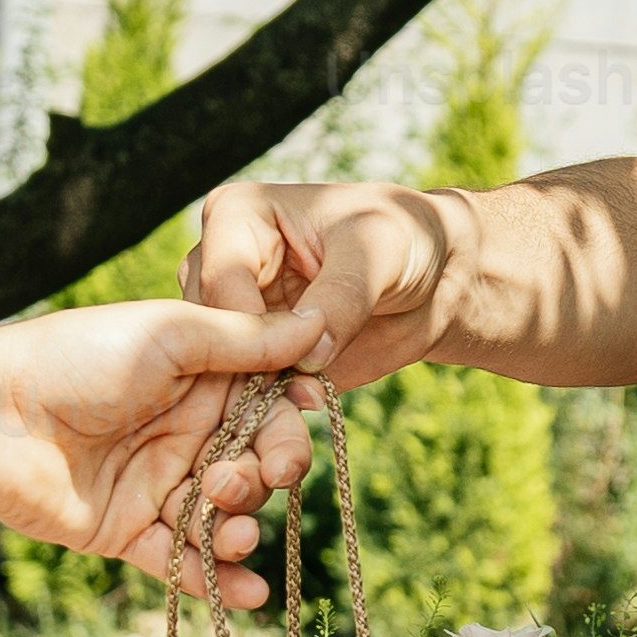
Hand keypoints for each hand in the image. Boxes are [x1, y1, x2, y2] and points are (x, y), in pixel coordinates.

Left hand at [0, 296, 325, 603]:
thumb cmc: (76, 359)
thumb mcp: (168, 336)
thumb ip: (245, 341)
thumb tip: (319, 322)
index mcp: (198, 382)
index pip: (267, 408)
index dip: (291, 420)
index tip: (311, 414)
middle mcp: (184, 434)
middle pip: (253, 467)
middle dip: (263, 478)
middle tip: (242, 481)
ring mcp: (157, 486)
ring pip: (222, 518)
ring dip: (240, 530)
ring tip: (233, 534)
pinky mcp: (127, 532)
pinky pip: (182, 563)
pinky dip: (217, 581)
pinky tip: (248, 593)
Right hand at [180, 179, 456, 387]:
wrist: (430, 281)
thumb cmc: (402, 237)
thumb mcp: (378, 250)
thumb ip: (342, 296)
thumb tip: (308, 357)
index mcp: (235, 216)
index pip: (218, 278)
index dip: (251, 322)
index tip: (302, 350)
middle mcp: (220, 266)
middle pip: (206, 328)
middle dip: (246, 367)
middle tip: (298, 393)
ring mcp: (233, 316)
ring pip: (215, 367)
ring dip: (252, 397)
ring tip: (303, 408)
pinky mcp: (254, 358)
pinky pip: (242, 395)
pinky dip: (265, 414)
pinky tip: (302, 419)